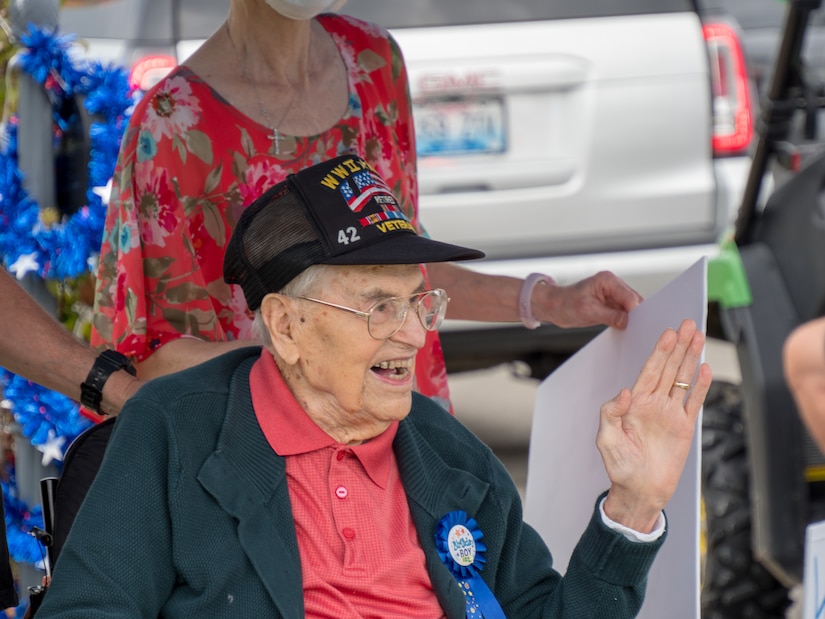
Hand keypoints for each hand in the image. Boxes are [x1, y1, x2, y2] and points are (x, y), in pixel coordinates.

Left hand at [534, 271, 642, 329]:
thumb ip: (609, 316)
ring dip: (630, 320)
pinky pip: (624, 313)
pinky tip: (622, 329)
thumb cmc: (565, 303)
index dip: (635, 312)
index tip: (637, 326)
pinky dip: (625, 321)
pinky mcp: (611, 304)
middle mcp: (613, 285)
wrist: (554, 306)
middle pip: (634, 302)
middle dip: (635, 316)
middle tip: (635, 331)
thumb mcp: (587, 311)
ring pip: (631, 308)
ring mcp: (613, 295)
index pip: (629, 297)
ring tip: (628, 331)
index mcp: (607, 280)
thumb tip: (627, 321)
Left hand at [596, 319, 711, 531]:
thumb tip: (624, 391)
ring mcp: (669, 414)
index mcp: (634, 403)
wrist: (639, 491)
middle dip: (678, 346)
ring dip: (690, 358)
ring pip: (682, 379)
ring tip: (699, 337)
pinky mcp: (683, 427)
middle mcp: (653, 404)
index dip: (659, 352)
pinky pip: (693, 402)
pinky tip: (705, 368)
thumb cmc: (619, 466)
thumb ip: (610, 413)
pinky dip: (700, 385)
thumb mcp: (606, 438)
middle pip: (668, 368)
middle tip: (688, 324)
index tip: (668, 334)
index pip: (649, 371)